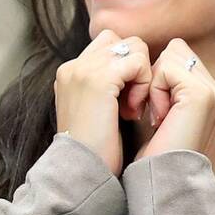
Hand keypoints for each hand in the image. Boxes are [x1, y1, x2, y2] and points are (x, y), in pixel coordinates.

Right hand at [54, 30, 152, 175]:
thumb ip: (106, 88)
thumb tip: (130, 73)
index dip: (127, 68)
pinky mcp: (99, 78)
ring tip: (133, 107)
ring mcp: (84, 69)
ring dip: (143, 76)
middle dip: (136, 68)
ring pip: (134, 47)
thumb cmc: (94, 150)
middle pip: (123, 42)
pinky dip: (144, 84)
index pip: (109, 46)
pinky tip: (134, 110)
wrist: (81, 172)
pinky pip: (138, 62)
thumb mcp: (95, 111)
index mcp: (70, 73)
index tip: (127, 101)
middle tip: (133, 103)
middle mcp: (73, 66)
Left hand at [133, 38, 214, 162]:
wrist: (161, 179)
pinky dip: (155, 89)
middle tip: (153, 110)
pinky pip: (167, 68)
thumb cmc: (155, 152)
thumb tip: (150, 57)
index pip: (180, 56)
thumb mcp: (164, 112)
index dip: (159, 75)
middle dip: (157, 74)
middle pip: (177, 50)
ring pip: (172, 55)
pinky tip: (159, 117)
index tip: (153, 110)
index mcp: (211, 95)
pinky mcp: (201, 94)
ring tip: (156, 114)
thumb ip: (168, 85)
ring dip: (155, 82)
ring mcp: (213, 92)